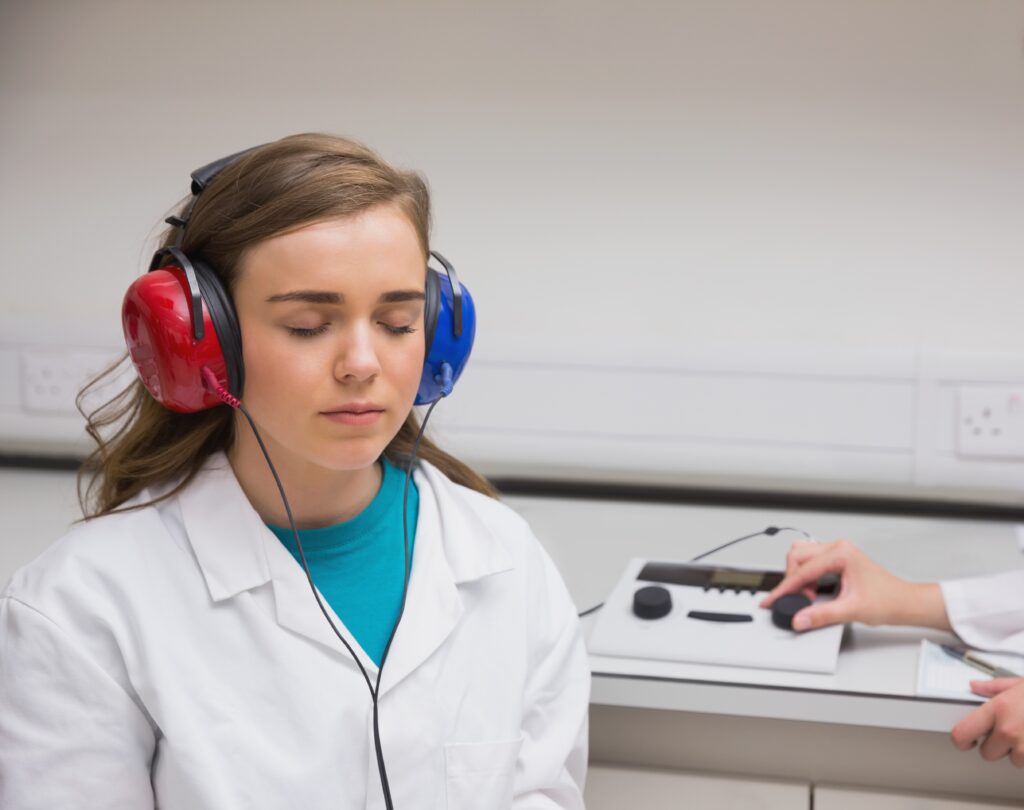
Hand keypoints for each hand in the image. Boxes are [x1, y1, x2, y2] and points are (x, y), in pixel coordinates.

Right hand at [759, 539, 948, 631]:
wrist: (905, 603)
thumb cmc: (888, 600)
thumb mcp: (851, 610)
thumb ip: (821, 615)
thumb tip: (799, 618)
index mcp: (841, 554)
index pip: (802, 570)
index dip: (785, 588)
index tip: (772, 600)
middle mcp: (838, 548)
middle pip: (797, 557)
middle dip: (792, 580)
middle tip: (797, 600)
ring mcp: (838, 552)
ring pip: (801, 557)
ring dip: (798, 577)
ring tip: (807, 597)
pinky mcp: (837, 560)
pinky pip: (811, 563)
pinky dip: (807, 578)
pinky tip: (813, 592)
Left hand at [951, 678, 1023, 766]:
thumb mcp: (1019, 684)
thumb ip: (994, 687)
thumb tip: (975, 686)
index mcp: (998, 709)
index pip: (963, 733)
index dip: (961, 740)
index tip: (966, 741)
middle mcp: (1008, 730)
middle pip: (988, 753)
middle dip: (997, 746)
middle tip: (1010, 733)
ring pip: (1012, 760)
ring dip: (1019, 752)